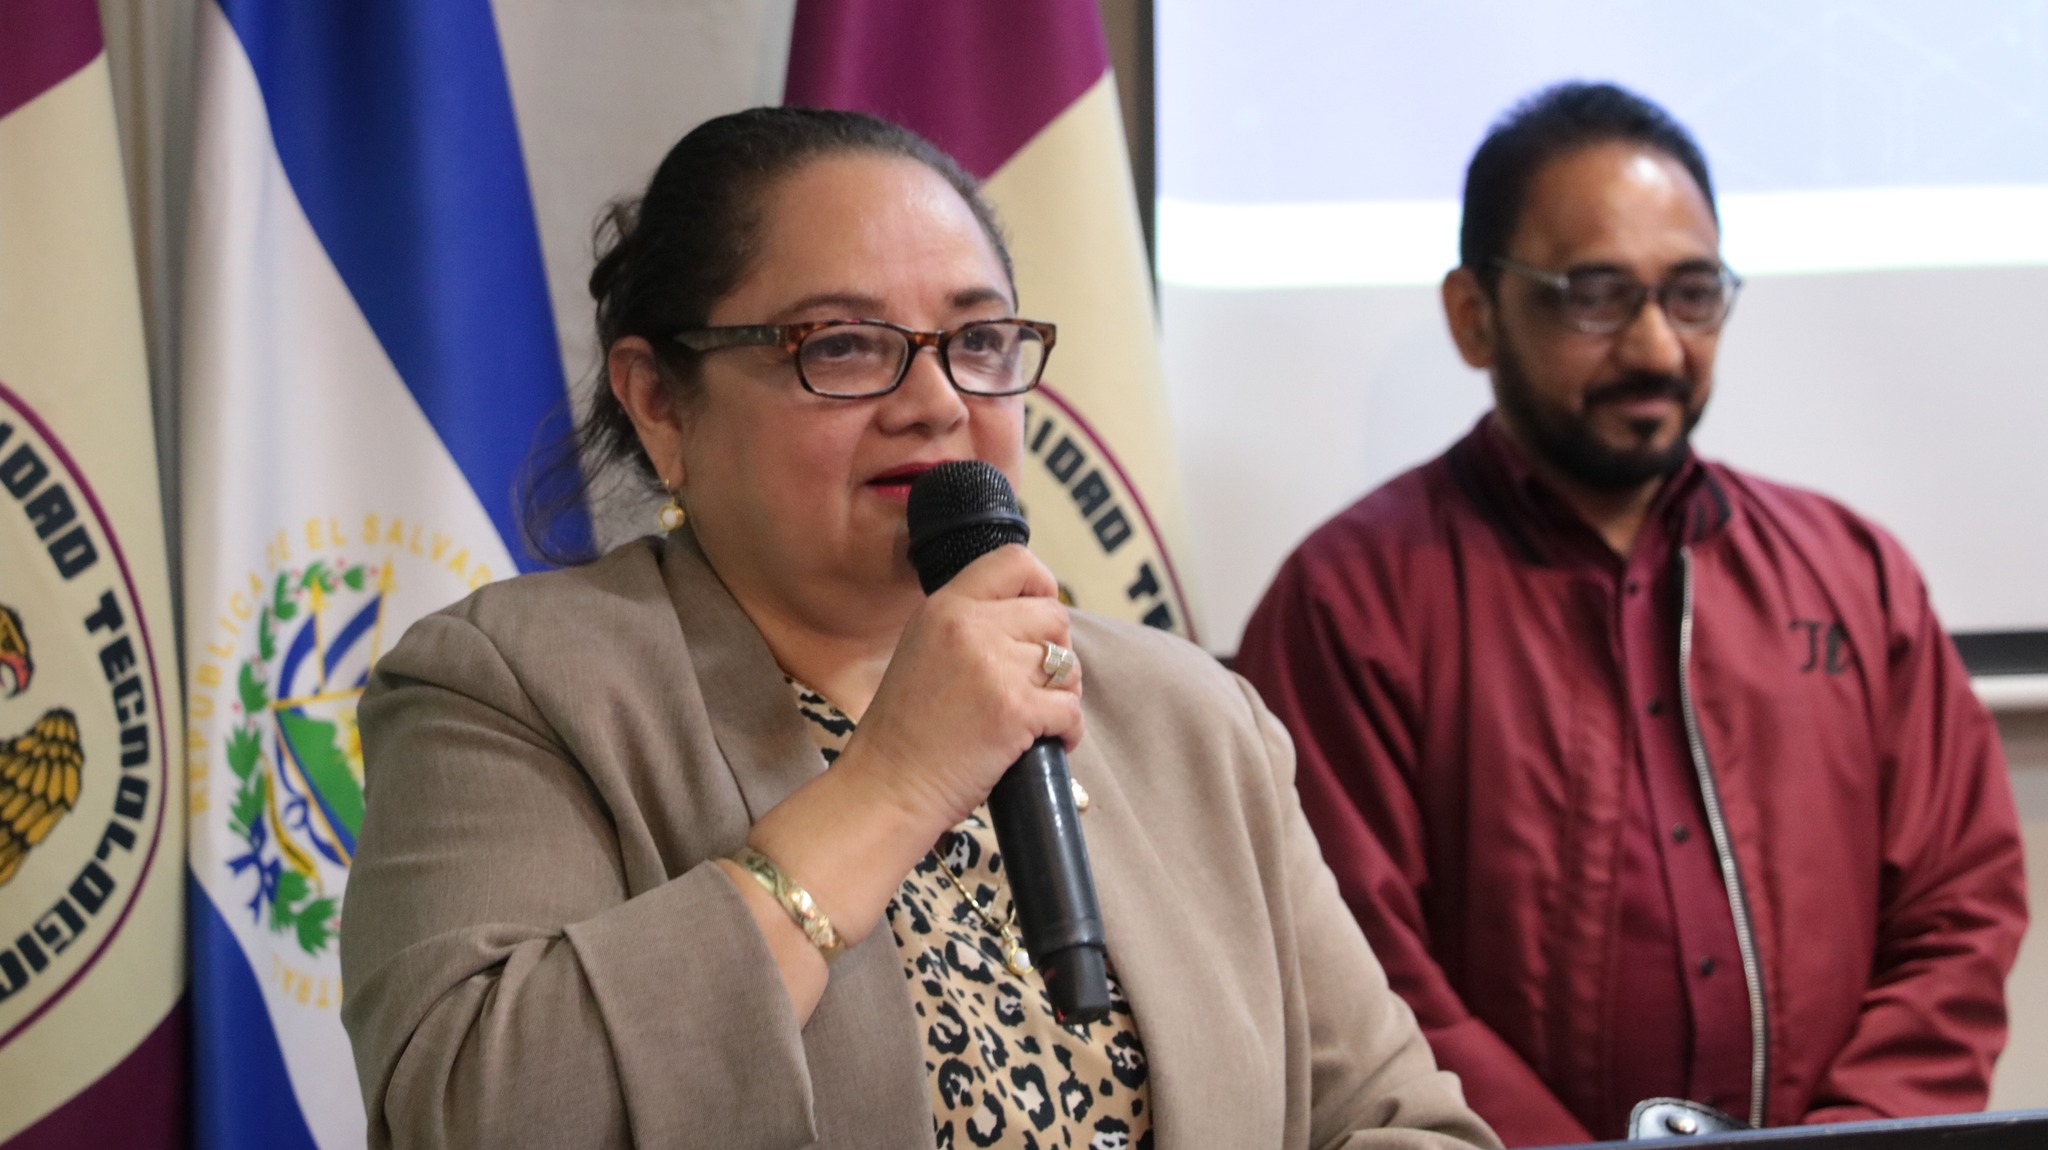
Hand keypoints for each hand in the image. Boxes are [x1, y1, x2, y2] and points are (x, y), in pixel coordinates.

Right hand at [843, 544, 1083, 829]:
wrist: (885, 787)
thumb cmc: (904, 731)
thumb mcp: (921, 649)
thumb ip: (968, 625)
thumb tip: (1030, 619)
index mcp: (945, 607)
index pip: (1015, 561)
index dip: (1042, 586)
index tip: (1041, 619)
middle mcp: (971, 627)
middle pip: (1054, 616)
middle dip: (1056, 653)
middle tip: (1036, 686)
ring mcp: (995, 668)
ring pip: (1068, 665)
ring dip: (1063, 695)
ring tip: (1036, 718)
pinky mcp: (1015, 711)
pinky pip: (1071, 710)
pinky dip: (1068, 731)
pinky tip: (1046, 743)